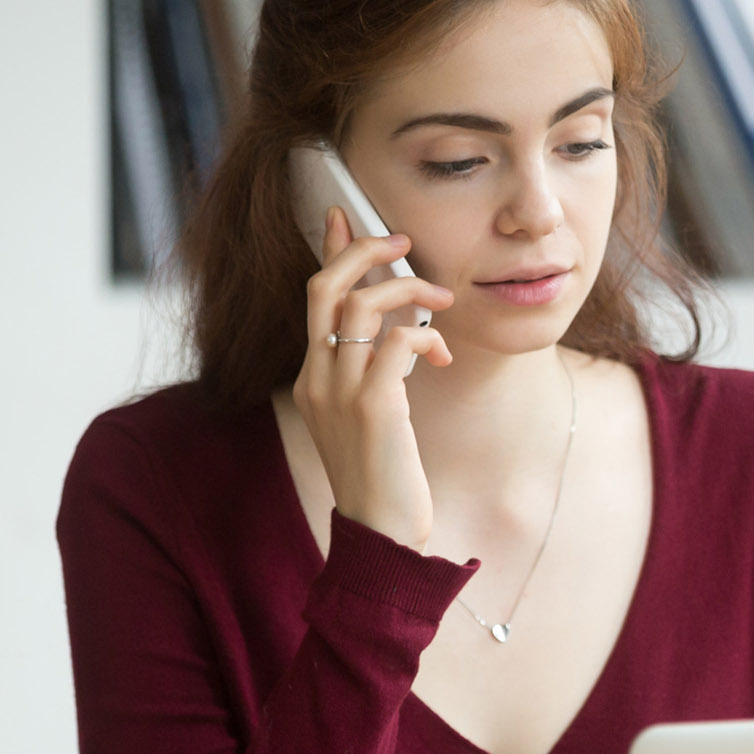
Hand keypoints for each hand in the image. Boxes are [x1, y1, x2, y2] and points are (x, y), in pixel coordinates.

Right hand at [293, 205, 454, 549]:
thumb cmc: (383, 478)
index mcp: (312, 378)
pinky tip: (441, 354)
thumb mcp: (366, 419)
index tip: (346, 217)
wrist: (380, 535)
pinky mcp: (373, 407)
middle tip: (401, 241)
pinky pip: (398, 341)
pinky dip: (424, 335)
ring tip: (441, 301)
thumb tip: (398, 337)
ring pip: (362, 304)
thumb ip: (370, 376)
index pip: (313, 297)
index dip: (329, 251)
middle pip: (325, 286)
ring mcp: (340, 392)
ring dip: (409, 290)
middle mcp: (318, 378)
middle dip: (364, 250)